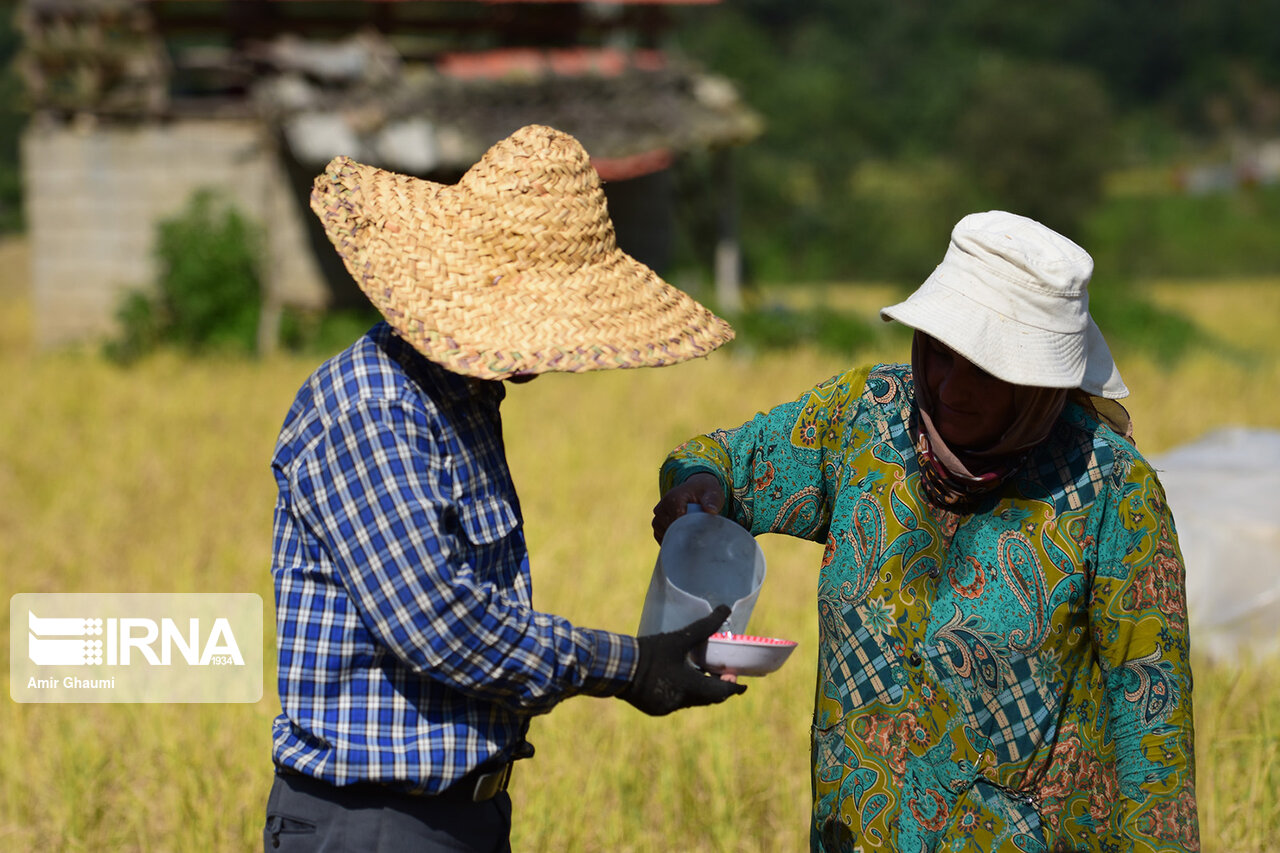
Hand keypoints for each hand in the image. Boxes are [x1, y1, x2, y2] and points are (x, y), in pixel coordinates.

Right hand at [620, 605, 746, 715]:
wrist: (617, 667)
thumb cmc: (651, 652)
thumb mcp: (679, 637)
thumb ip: (705, 626)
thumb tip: (725, 609)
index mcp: (690, 686)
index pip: (721, 692)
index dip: (734, 688)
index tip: (743, 685)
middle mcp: (681, 702)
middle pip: (707, 699)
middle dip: (716, 687)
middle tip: (721, 674)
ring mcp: (667, 708)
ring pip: (691, 701)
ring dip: (698, 690)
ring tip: (699, 673)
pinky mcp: (654, 709)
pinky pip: (674, 703)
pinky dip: (680, 693)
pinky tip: (676, 680)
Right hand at [652, 472, 725, 543]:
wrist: (696, 489)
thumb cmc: (706, 492)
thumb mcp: (713, 494)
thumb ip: (712, 502)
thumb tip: (711, 511)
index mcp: (673, 498)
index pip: (677, 522)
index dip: (689, 530)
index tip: (700, 534)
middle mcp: (662, 506)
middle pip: (671, 530)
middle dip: (684, 535)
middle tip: (699, 535)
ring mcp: (658, 515)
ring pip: (665, 535)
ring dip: (677, 537)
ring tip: (691, 533)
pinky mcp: (657, 522)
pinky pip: (661, 536)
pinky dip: (672, 539)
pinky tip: (683, 537)